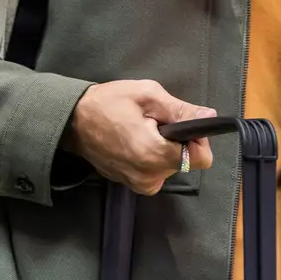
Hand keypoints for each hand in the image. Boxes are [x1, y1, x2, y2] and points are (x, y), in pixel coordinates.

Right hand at [63, 80, 215, 194]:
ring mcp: (138, 183)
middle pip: (185, 161)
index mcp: (155, 155)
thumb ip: (181, 110)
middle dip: (177, 141)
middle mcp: (149, 176)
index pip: (202, 158)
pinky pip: (154, 171)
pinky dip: (151, 156)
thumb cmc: (108, 103)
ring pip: (170, 166)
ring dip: (163, 148)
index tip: (181, 123)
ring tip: (141, 130)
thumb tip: (209, 116)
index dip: (198, 139)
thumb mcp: (148, 95)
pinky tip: (134, 141)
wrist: (71, 121)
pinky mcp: (130, 183)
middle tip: (153, 122)